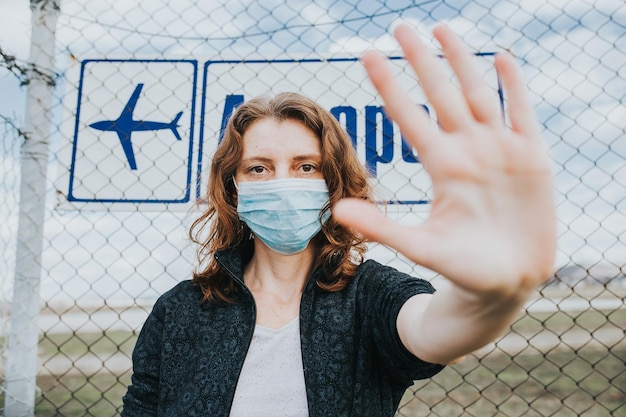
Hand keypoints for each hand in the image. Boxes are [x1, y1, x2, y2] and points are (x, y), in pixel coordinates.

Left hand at [333, 24, 555, 294]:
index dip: (389, 86)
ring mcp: (499, 150)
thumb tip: (335, 210)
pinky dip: (513, 87)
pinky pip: (521, 114)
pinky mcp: (532, 158)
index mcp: (440, 166)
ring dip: (462, 61)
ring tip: (441, 30)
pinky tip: (502, 59)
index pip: (408, 116)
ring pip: (477, 94)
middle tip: (401, 26)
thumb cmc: (460, 267)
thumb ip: (381, 227)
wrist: (506, 283)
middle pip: (440, 94)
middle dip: (421, 61)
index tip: (367, 55)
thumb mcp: (419, 246)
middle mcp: (466, 151)